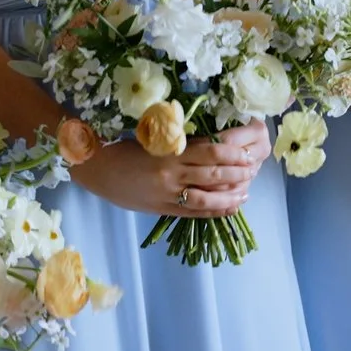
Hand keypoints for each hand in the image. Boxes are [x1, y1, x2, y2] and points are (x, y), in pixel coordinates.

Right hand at [76, 131, 261, 216]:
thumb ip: (180, 143)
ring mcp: (167, 194)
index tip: (247, 150)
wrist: (97, 168)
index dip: (232, 152)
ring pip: (207, 197)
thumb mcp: (154, 138)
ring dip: (230, 195)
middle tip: (253, 168)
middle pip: (213, 173)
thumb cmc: (124, 147)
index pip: (210, 150)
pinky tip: (229, 208)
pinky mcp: (162, 208)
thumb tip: (211, 142)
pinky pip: (193, 212)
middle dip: (237, 172)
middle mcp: (171, 173)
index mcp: (170, 151)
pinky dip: (214, 211)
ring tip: (246, 192)